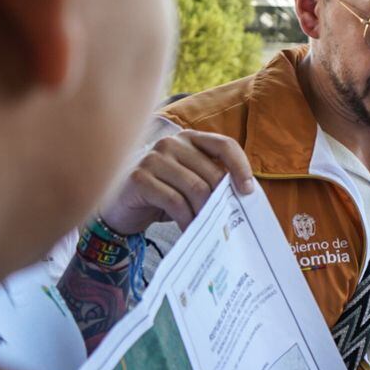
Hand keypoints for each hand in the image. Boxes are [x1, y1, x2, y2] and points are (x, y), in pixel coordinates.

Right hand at [99, 130, 253, 233]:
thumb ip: (212, 181)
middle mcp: (171, 143)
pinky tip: (190, 229)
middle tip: (226, 221)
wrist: (121, 208)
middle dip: (222, 200)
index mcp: (189, 140)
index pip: (225, 145)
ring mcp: (153, 158)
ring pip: (195, 188)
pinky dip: (186, 218)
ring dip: (205, 213)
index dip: (241, 166)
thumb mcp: (191, 184)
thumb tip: (245, 195)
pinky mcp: (139, 177)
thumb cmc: (163, 196)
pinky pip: (174, 201)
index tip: (248, 191)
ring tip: (209, 228)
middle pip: (212, 173)